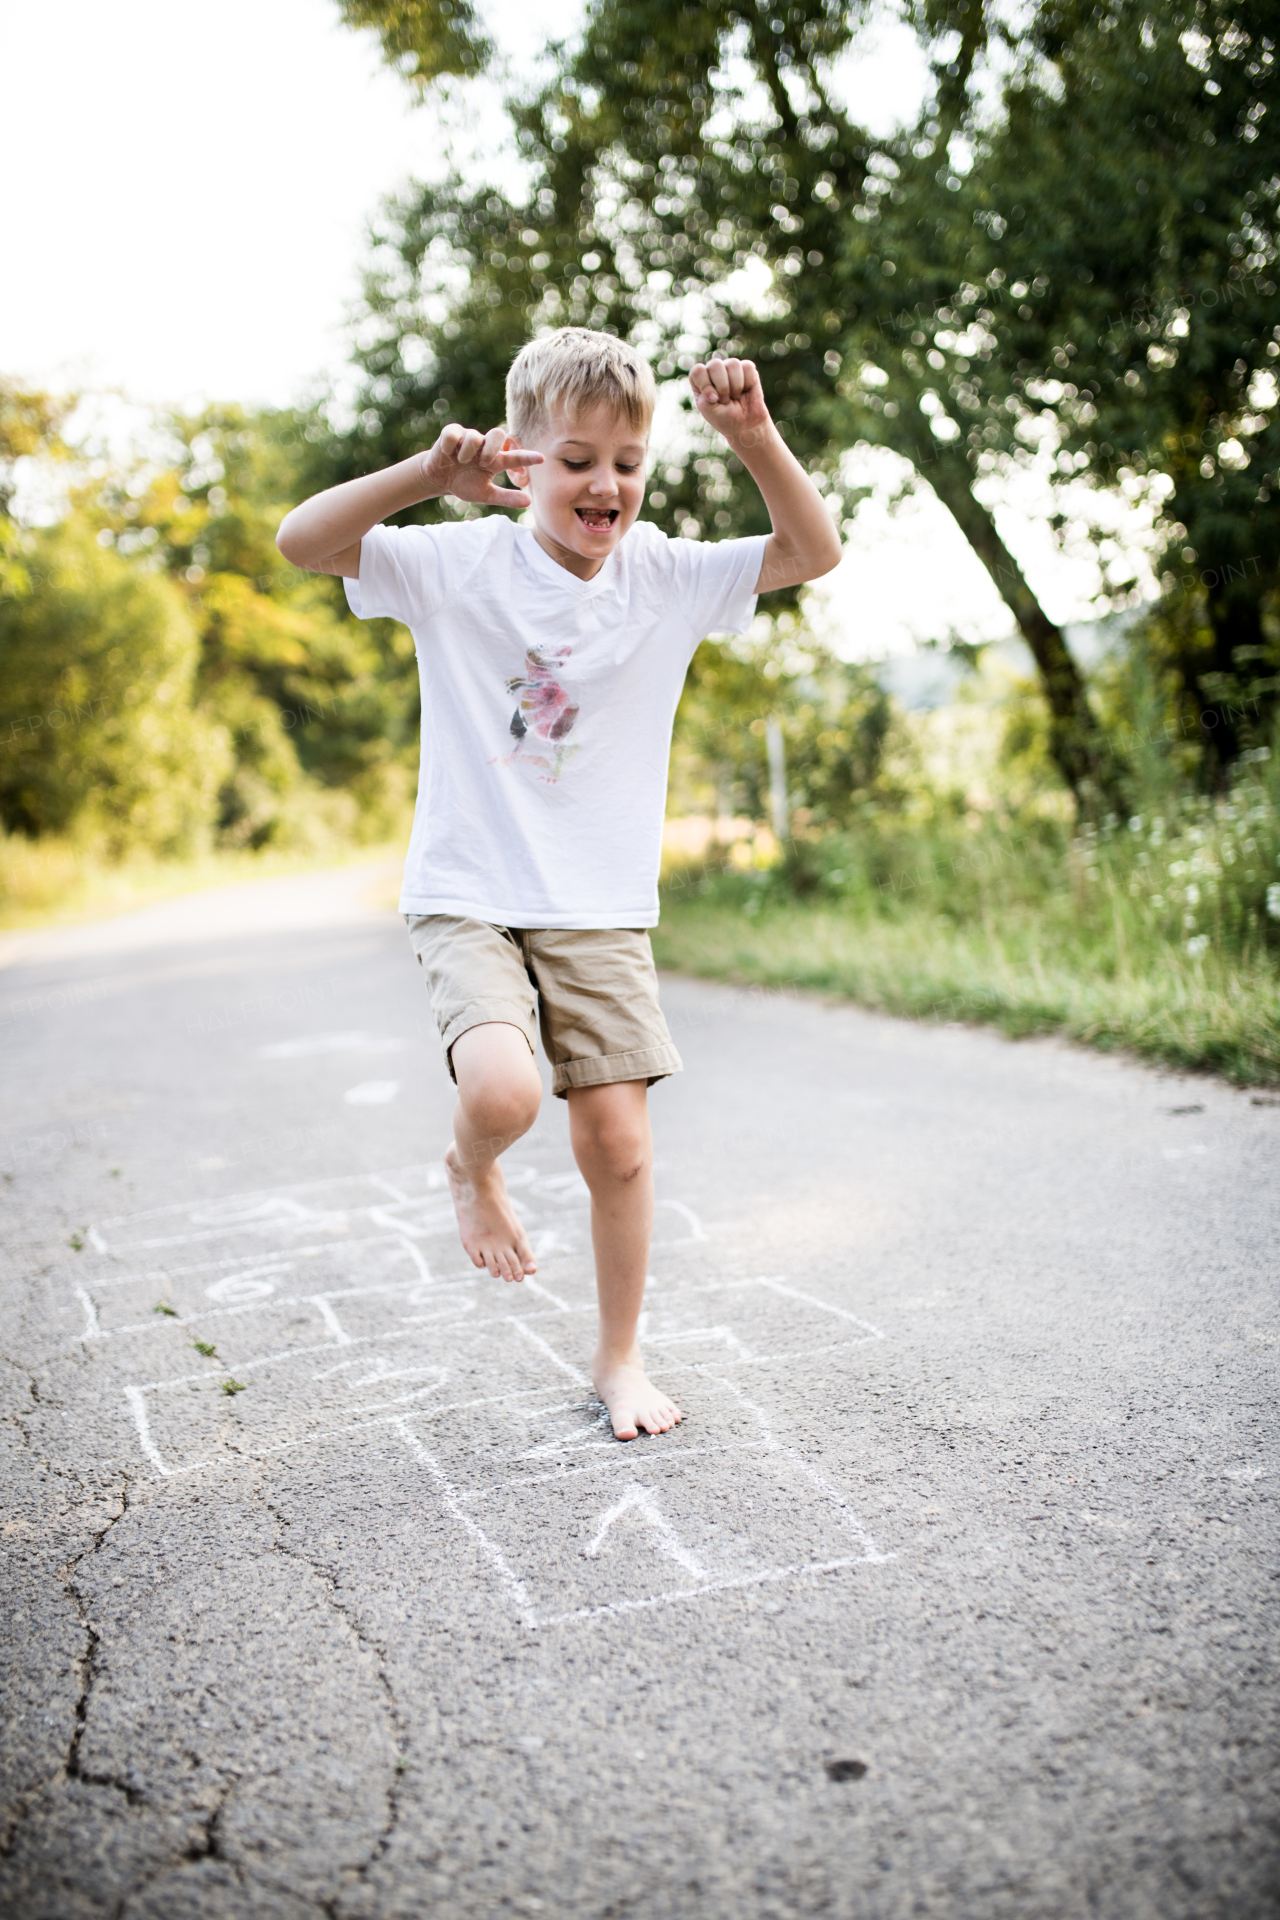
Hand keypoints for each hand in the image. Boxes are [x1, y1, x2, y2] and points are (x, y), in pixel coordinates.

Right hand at [423, 425, 543, 509]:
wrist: (438, 480)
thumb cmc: (464, 484)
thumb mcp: (485, 494)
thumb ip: (506, 497)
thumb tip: (529, 502)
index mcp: (495, 460)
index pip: (515, 457)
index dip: (527, 458)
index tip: (541, 459)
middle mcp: (484, 445)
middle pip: (498, 433)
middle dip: (492, 448)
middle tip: (484, 462)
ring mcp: (468, 437)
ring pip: (474, 437)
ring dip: (467, 453)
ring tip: (461, 462)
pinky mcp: (451, 432)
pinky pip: (453, 434)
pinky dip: (450, 446)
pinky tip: (448, 454)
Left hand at [689, 358, 771, 447]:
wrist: (746, 425)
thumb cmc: (725, 418)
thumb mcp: (709, 410)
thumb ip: (705, 394)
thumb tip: (720, 383)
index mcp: (700, 380)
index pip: (698, 371)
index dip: (706, 384)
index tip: (713, 399)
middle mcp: (714, 371)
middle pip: (715, 364)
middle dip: (723, 386)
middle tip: (725, 400)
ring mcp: (730, 368)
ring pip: (733, 364)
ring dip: (736, 386)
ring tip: (735, 397)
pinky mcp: (747, 369)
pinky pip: (748, 367)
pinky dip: (748, 382)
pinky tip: (745, 391)